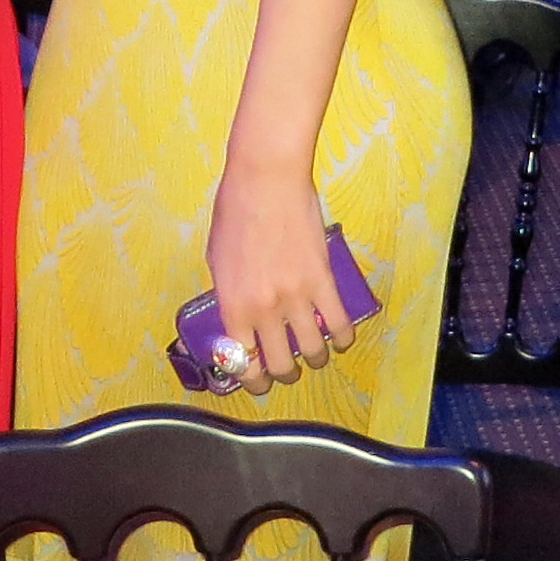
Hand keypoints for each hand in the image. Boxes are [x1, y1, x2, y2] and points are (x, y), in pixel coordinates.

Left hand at [205, 162, 354, 396]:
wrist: (265, 179)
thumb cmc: (234, 211)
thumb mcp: (217, 259)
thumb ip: (228, 293)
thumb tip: (239, 316)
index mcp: (232, 305)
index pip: (242, 363)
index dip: (252, 380)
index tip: (259, 381)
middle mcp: (264, 309)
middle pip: (280, 364)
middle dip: (285, 374)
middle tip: (288, 369)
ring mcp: (295, 296)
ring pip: (313, 351)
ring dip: (316, 359)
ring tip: (316, 355)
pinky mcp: (323, 280)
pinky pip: (338, 323)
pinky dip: (342, 338)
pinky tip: (341, 339)